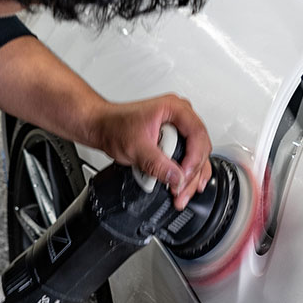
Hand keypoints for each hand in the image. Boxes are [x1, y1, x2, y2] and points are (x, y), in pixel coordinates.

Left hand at [91, 95, 212, 209]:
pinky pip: (188, 155)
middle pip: (201, 146)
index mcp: (175, 109)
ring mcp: (178, 127)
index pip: (197, 134)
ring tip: (183, 194)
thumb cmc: (114, 125)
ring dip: (191, 176)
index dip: (195, 159)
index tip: (185, 176)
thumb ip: (157, 164)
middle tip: (182, 190)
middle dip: (193, 172)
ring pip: (197, 154)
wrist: (101, 126)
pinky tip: (184, 185)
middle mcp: (180, 116)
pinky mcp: (174, 139)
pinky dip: (186, 172)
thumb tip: (176, 178)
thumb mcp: (136, 147)